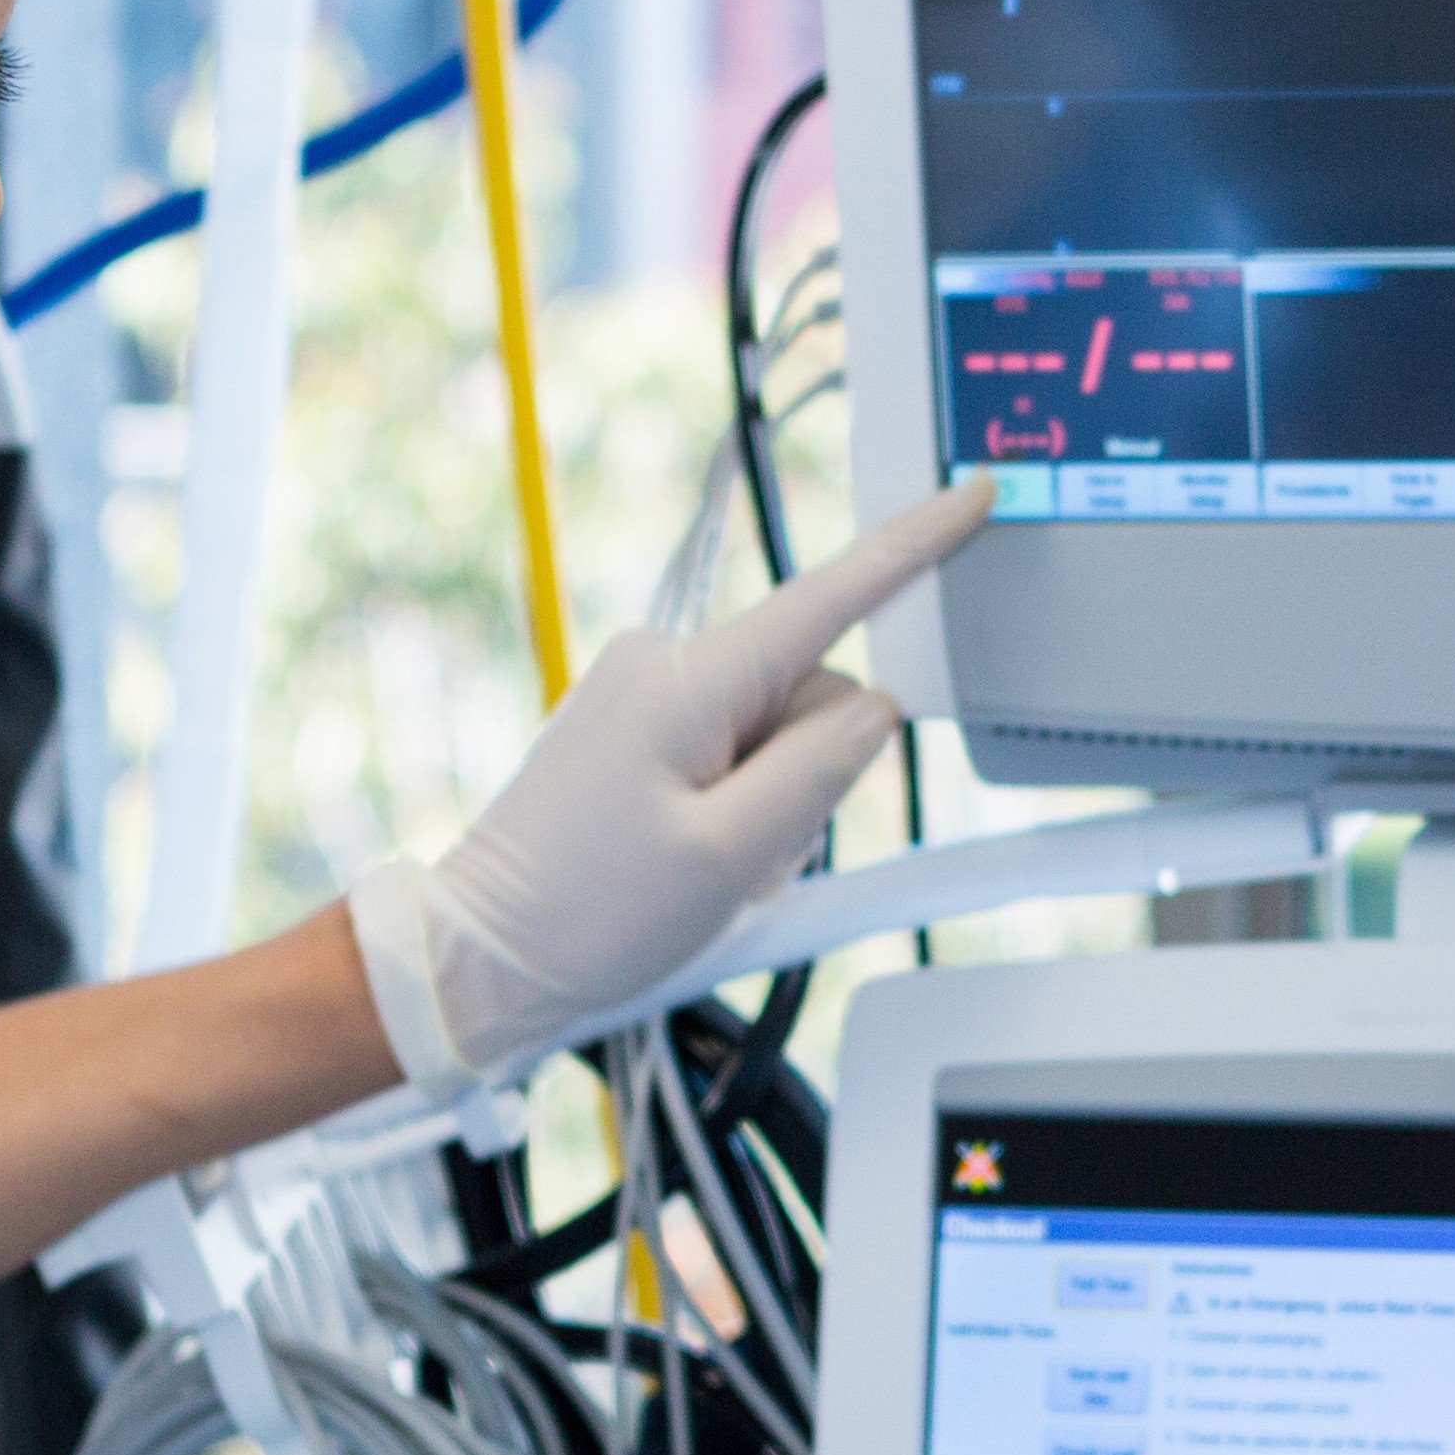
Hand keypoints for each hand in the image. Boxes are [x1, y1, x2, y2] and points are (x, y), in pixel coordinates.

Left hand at [352, 482, 995, 1083]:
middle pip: (812, 700)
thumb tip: (874, 710)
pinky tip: (688, 867)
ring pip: (778, 740)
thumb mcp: (730, 857)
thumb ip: (820, 774)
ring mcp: (648, 697)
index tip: (973, 495)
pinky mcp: (639, 733)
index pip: (829, 598)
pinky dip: (738, 816)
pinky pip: (733, 759)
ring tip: (703, 876)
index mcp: (689, 678)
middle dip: (810, 782)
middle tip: (742, 864)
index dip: (913, 549)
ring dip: (771, 814)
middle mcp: (665, 664)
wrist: (481, 959)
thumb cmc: (584, 916)